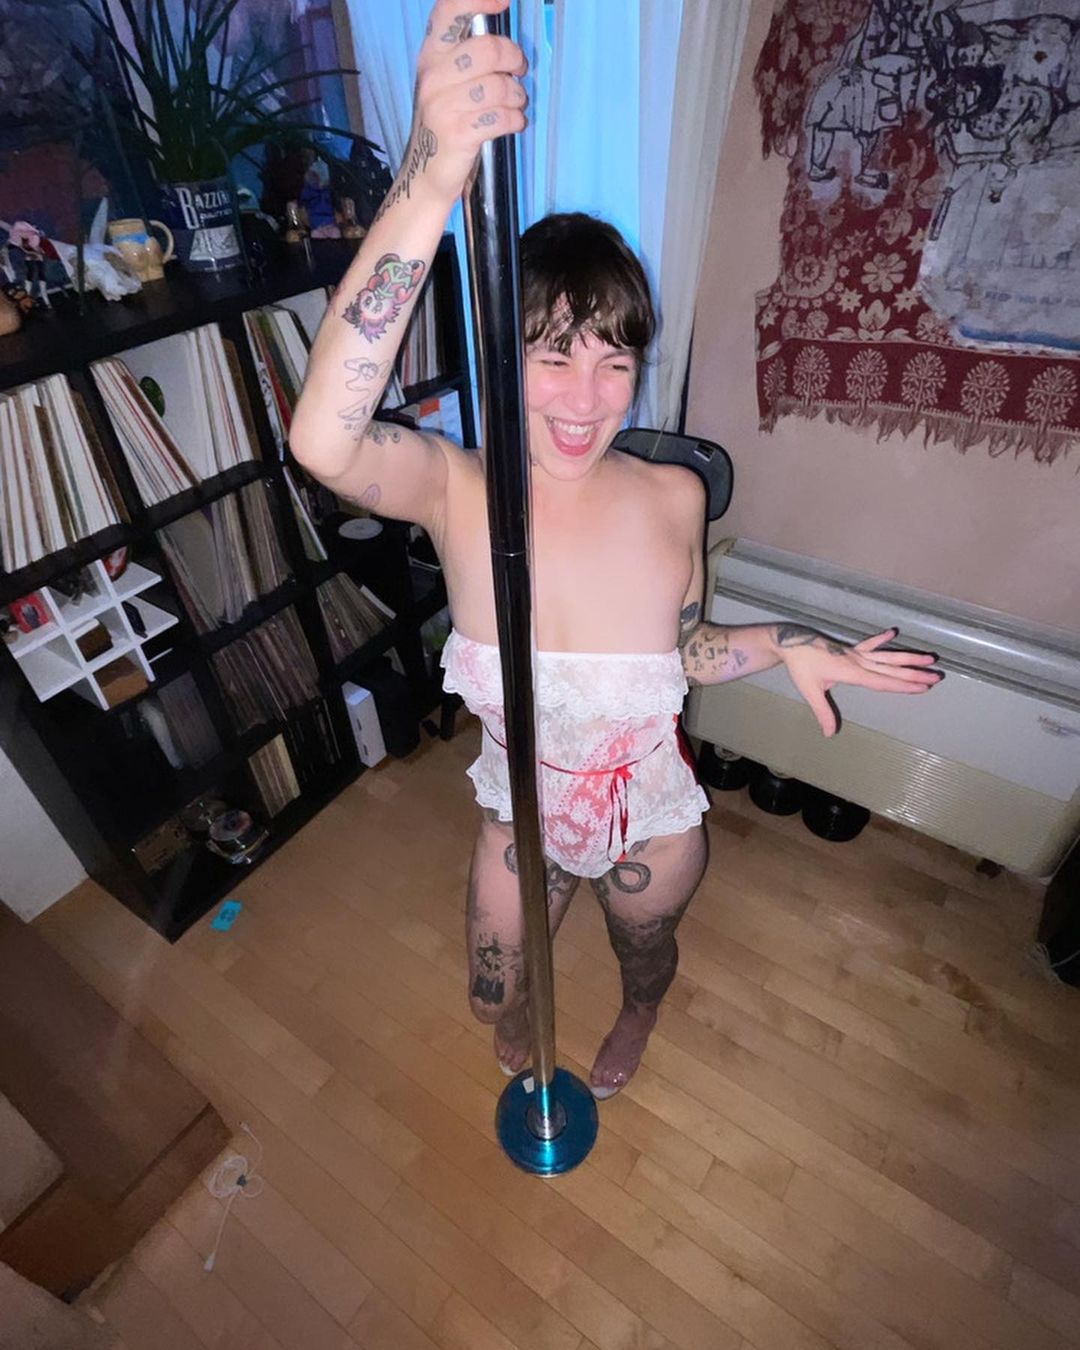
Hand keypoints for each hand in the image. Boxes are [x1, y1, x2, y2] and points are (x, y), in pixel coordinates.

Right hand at [407, 0, 528, 205]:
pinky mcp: (457, 134)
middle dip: (514, 59)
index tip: (504, 1)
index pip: (450, 10)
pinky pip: (501, 117)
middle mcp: (433, 76)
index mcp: (431, 55)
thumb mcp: (447, 83)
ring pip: (499, 86)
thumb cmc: (446, 124)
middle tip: (520, 72)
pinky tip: (513, 123)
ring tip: (516, 104)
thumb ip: (468, 56)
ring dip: (517, 96)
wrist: (426, 175)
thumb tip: (503, 40)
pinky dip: (515, 120)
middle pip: (488, 49)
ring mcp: (442, 106)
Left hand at [776, 625, 941, 737]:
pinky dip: (881, 639)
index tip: (923, 688)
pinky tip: (893, 632)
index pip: (883, 682)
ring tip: (929, 657)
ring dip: (908, 658)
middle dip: (915, 675)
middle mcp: (859, 661)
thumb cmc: (801, 668)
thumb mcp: (810, 691)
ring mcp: (856, 653)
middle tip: (936, 677)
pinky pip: (869, 644)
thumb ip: (823, 712)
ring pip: (887, 656)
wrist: (791, 643)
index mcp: (852, 672)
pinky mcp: (850, 648)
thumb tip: (829, 734)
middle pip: (892, 670)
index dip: (904, 686)